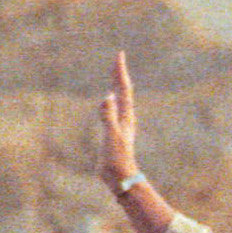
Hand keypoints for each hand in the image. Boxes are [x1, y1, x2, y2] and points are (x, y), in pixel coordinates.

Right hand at [98, 52, 141, 190]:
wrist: (120, 177)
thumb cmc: (116, 158)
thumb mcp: (111, 135)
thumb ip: (108, 116)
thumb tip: (107, 96)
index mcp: (125, 115)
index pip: (123, 88)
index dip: (120, 72)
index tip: (119, 55)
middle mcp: (124, 117)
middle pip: (123, 91)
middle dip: (119, 74)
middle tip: (118, 59)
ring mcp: (120, 124)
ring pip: (119, 100)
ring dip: (117, 86)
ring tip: (116, 76)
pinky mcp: (114, 132)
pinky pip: (112, 110)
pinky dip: (110, 101)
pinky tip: (109, 102)